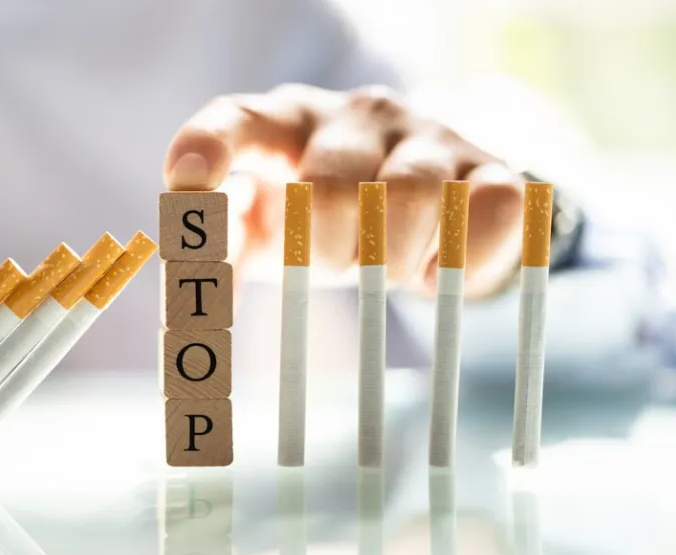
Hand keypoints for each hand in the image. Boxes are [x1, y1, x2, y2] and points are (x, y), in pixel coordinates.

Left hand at [163, 84, 524, 296]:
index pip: (234, 123)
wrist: (424, 209)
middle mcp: (353, 115)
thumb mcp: (262, 235)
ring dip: (387, 261)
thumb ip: (219, 259)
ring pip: (410, 197)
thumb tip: (184, 319)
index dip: (206, 149)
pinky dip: (459, 262)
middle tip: (330, 266)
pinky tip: (434, 270)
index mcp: (282, 124)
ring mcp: (427, 134)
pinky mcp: (491, 168)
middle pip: (329, 186)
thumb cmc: (318, 223)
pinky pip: (489, 213)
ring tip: (382, 270)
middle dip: (322, 252)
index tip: (185, 183)